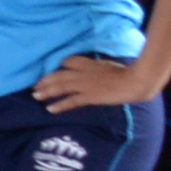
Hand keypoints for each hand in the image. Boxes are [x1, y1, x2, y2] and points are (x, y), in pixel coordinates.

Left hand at [34, 51, 166, 112]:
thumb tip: (98, 71)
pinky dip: (59, 105)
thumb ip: (101, 68)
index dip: (56, 67)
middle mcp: (84, 72)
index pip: (68, 61)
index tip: (48, 71)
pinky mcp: (90, 96)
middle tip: (34, 86)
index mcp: (90, 63)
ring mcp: (86, 84)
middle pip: (59, 75)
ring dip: (46, 92)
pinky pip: (71, 101)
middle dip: (45, 81)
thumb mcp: (112, 66)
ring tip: (35, 96)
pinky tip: (49, 109)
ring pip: (60, 87)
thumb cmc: (130, 73)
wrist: (137, 81)